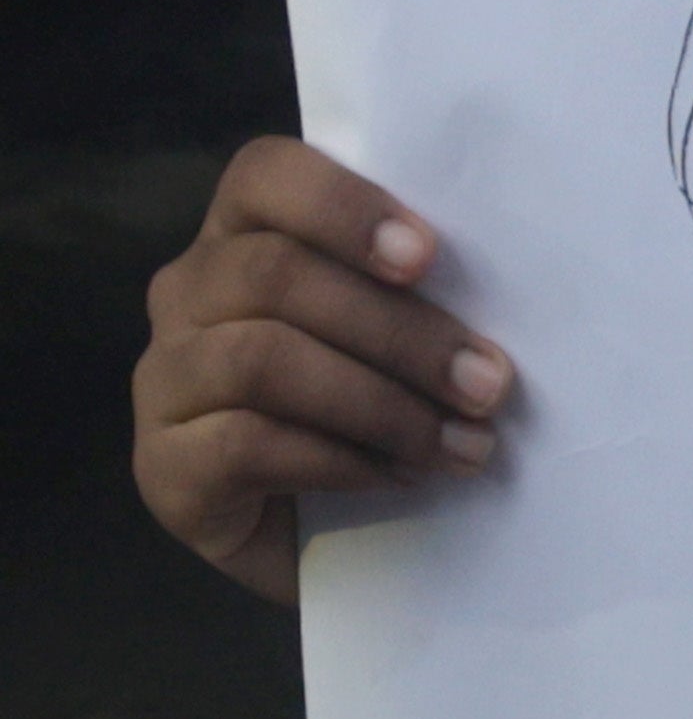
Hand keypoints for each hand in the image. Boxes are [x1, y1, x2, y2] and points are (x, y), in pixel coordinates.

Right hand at [134, 138, 514, 603]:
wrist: (341, 544)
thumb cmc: (385, 416)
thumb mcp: (409, 344)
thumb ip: (423, 297)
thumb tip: (504, 295)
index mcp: (247, 236)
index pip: (265, 174)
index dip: (344, 206)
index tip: (429, 258)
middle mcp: (189, 295)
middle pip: (276, 275)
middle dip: (400, 333)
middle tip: (488, 384)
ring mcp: (165, 380)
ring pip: (261, 361)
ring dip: (382, 405)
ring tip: (463, 445)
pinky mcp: (162, 467)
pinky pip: (244, 444)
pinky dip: (339, 462)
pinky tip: (399, 479)